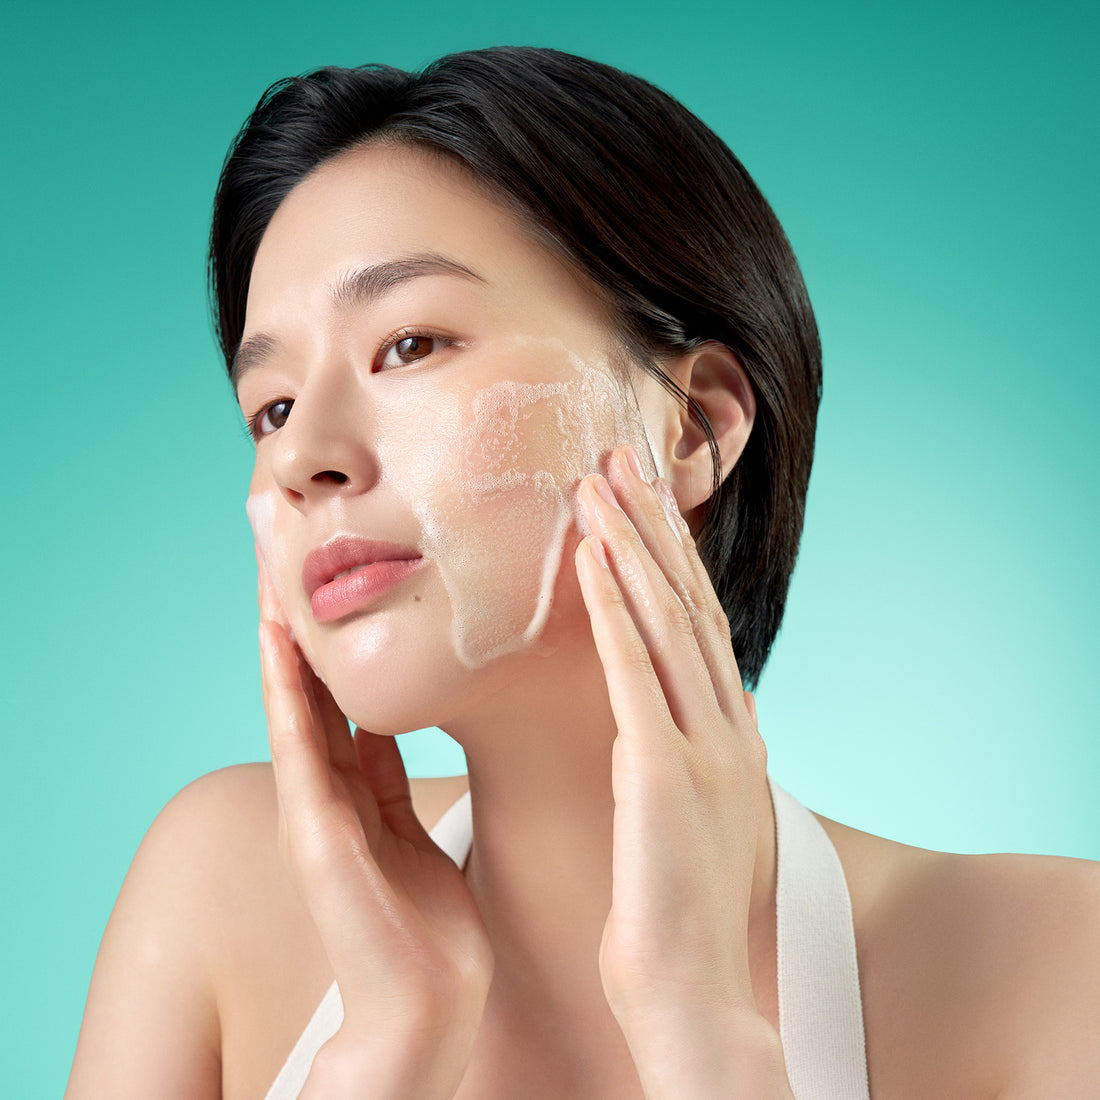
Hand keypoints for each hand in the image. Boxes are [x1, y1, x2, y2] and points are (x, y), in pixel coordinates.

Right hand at [256, 555, 492, 1090]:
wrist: (429, 1007)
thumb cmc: (427, 922)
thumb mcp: (406, 822)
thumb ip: (385, 769)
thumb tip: (382, 711)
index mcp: (351, 782)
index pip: (330, 680)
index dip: (318, 617)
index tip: (314, 548)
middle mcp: (323, 788)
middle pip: (302, 676)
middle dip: (287, 601)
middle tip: (272, 517)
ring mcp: (315, 814)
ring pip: (292, 702)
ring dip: (277, 632)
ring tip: (266, 560)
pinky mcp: (322, 843)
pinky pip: (303, 756)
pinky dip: (288, 701)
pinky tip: (279, 649)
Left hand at [574, 446, 788, 1095]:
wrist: (694, 995)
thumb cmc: (683, 912)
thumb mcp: (703, 815)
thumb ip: (703, 754)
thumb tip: (709, 710)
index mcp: (732, 736)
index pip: (700, 625)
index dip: (672, 556)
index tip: (643, 499)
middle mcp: (729, 727)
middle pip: (688, 604)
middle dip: (655, 527)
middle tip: (623, 456)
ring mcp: (704, 747)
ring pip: (666, 623)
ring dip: (632, 547)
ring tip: (600, 482)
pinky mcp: (666, 773)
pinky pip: (636, 674)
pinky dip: (613, 611)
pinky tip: (590, 559)